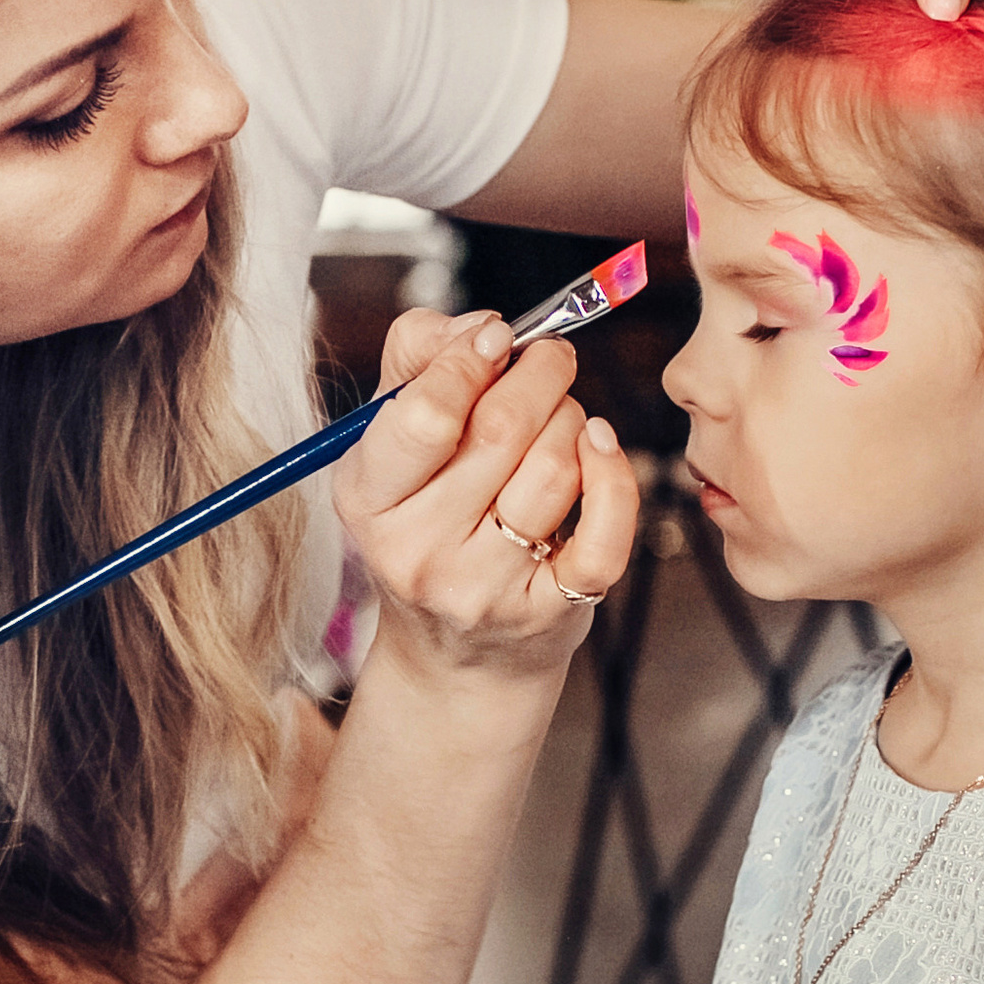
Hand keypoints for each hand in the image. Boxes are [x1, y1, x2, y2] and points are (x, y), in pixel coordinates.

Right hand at [334, 311, 634, 684]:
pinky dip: (615, 473)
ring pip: (556, 467)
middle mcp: (418, 551)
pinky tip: (600, 448)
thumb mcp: (391, 446)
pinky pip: (605, 528)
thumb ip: (419, 361)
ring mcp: (485, 589)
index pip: (425, 415)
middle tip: (549, 362)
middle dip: (540, 374)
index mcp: (367, 499)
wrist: (455, 656)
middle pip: (502, 429)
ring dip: (573, 420)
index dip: (471, 359)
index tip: (500, 337)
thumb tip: (482, 328)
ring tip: (563, 420)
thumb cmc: (428, 522)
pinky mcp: (550, 613)